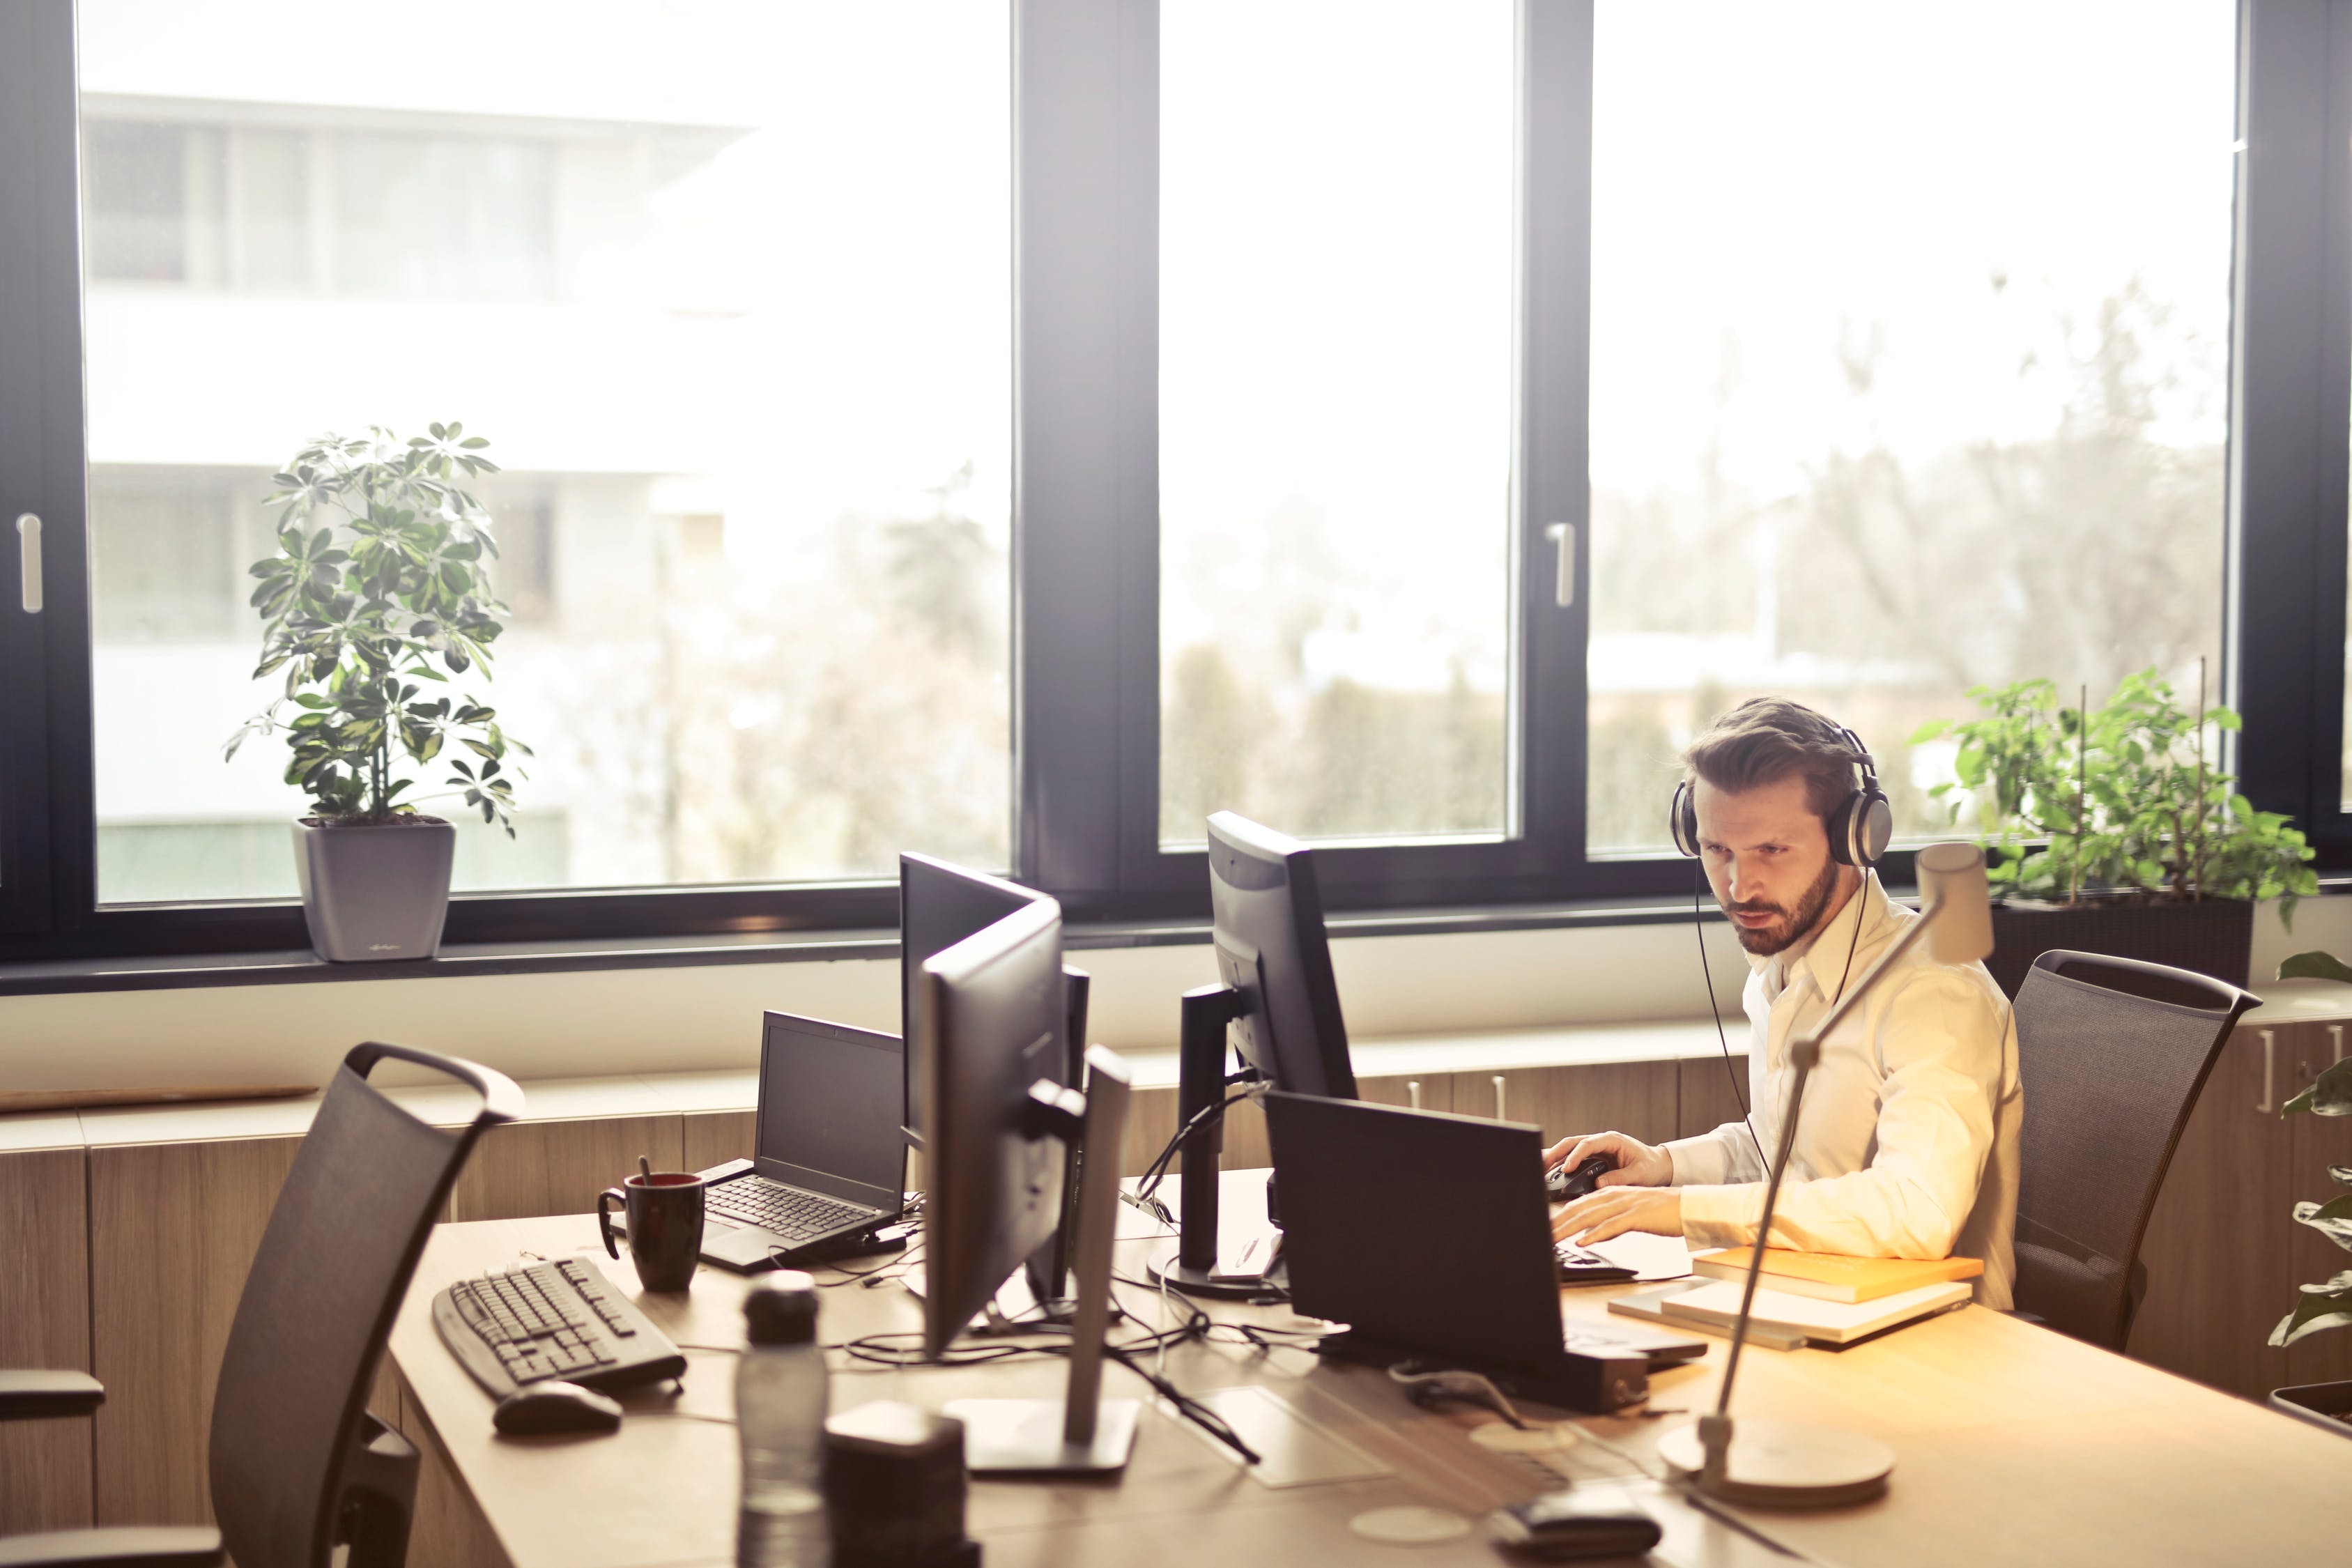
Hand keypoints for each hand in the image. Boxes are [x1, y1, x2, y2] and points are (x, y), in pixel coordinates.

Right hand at [1541, 1130, 1671, 1188]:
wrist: (1658, 1165)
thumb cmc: (1650, 1167)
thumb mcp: (1639, 1174)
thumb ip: (1620, 1178)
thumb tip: (1598, 1184)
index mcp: (1612, 1140)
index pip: (1587, 1144)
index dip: (1575, 1156)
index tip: (1567, 1169)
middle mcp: (1600, 1142)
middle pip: (1572, 1143)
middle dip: (1555, 1153)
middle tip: (1542, 1166)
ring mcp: (1595, 1149)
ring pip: (1569, 1149)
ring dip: (1555, 1158)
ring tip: (1541, 1170)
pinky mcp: (1593, 1158)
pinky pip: (1573, 1158)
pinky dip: (1561, 1165)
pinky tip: (1552, 1174)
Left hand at [1553, 1186, 1683, 1244]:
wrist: (1689, 1207)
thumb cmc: (1662, 1212)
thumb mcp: (1630, 1215)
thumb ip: (1610, 1222)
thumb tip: (1590, 1235)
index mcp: (1611, 1194)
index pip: (1578, 1205)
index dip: (1558, 1217)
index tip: (1544, 1228)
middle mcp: (1615, 1196)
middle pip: (1578, 1209)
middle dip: (1556, 1223)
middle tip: (1540, 1235)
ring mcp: (1625, 1205)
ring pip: (1590, 1216)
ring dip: (1568, 1229)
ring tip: (1552, 1240)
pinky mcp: (1637, 1216)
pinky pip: (1612, 1225)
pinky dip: (1595, 1234)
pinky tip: (1583, 1241)